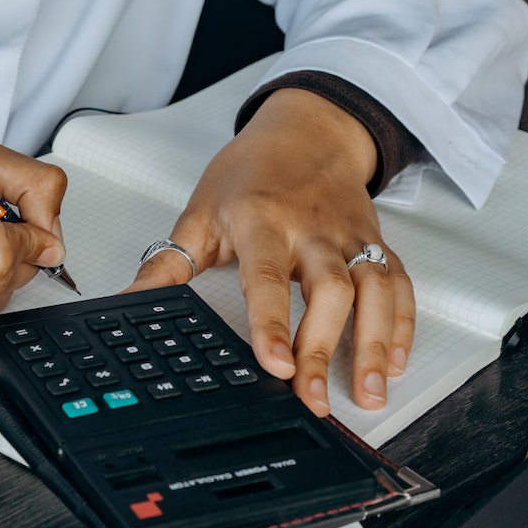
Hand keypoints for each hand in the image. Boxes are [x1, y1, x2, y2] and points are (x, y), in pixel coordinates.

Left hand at [126, 89, 414, 414]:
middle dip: (323, 348)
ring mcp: (349, 235)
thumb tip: (127, 301)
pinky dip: (401, 324)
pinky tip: (394, 361)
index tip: (275, 364)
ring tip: (369, 394)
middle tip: (315, 398)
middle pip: (329, 290)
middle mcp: (312, 228)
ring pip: (374, 289)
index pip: (268, 277)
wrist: (307, 129)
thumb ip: (168, 264)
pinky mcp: (376, 242)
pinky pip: (398, 284)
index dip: (273, 323)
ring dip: (375, 344)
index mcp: (262, 220)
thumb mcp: (199, 211)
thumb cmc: (250, 171)